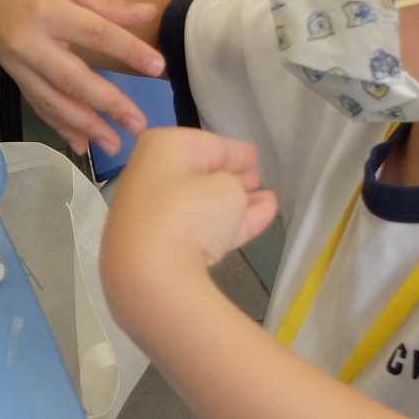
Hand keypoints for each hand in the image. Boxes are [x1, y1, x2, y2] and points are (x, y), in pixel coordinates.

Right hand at [0, 0, 166, 156]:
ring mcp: (19, 65)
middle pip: (72, 78)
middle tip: (138, 125)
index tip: (157, 66)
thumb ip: (107, 2)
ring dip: (84, 126)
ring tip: (115, 144)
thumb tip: (147, 15)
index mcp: (50, 10)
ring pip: (53, 101)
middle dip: (107, 104)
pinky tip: (82, 144)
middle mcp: (31, 42)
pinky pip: (39, 106)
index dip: (127, 50)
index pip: (95, 33)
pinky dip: (60, 127)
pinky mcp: (15, 78)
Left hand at [100, 128, 278, 306]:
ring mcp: (158, 217)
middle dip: (231, 176)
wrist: (150, 273)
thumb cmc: (188, 210)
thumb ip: (235, 183)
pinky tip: (264, 216)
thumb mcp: (225, 186)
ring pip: (204, 204)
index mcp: (161, 150)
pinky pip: (205, 229)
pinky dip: (233, 223)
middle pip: (200, 174)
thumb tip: (234, 186)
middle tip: (256, 178)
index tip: (253, 158)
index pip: (206, 144)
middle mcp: (152, 179)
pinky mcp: (167, 250)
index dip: (233, 152)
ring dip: (237, 201)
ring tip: (268, 199)